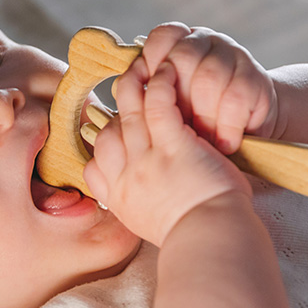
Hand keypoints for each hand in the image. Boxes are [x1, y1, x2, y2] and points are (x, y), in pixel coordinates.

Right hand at [83, 57, 250, 246]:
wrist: (213, 240)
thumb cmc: (196, 236)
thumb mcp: (153, 228)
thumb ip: (142, 207)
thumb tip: (144, 199)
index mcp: (121, 200)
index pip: (94, 166)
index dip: (101, 144)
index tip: (112, 132)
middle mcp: (128, 179)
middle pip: (108, 134)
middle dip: (115, 108)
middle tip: (125, 89)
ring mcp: (148, 161)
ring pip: (129, 113)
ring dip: (133, 85)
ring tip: (141, 68)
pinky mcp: (175, 147)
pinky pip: (158, 106)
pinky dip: (159, 86)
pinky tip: (165, 74)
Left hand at [138, 23, 277, 152]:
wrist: (246, 135)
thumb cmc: (195, 127)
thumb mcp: (168, 113)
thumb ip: (146, 108)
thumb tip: (114, 119)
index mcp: (176, 44)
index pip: (161, 38)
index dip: (151, 65)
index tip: (147, 103)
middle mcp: (204, 42)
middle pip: (183, 57)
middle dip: (177, 100)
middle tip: (172, 131)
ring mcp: (233, 56)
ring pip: (209, 77)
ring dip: (203, 116)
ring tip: (200, 143)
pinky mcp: (256, 79)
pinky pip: (235, 98)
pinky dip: (227, 126)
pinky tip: (223, 144)